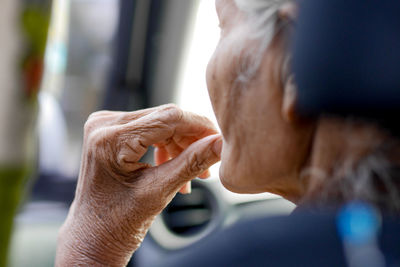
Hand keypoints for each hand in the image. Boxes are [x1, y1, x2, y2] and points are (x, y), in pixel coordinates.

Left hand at [56, 104, 221, 265]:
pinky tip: (174, 166)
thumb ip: (192, 162)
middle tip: (208, 163)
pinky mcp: (111, 131)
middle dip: (191, 139)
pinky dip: (166, 146)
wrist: (93, 235)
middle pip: (165, 118)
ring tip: (193, 173)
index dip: (200, 126)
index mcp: (111, 139)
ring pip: (159, 123)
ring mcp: (105, 126)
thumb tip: (220, 143)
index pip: (169, 117)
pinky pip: (148, 129)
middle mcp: (103, 124)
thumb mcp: (159, 191)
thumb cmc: (117, 222)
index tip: (220, 139)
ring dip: (180, 145)